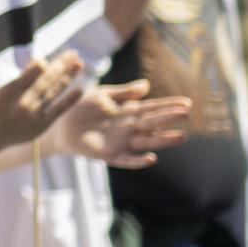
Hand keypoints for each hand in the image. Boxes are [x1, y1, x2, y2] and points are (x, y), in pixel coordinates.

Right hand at [0, 54, 87, 159]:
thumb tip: (41, 60)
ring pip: (55, 92)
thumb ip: (20, 77)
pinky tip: (81, 89)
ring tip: (79, 64)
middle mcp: (23, 103)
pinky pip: (59, 110)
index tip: (50, 57)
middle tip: (73, 53)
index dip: (42, 64)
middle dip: (62, 65)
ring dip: (69, 77)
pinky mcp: (41, 126)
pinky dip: (70, 99)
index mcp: (10, 91)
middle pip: (47, 80)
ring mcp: (34, 115)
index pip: (32, 72)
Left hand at [49, 80, 189, 168]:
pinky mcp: (110, 154)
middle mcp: (129, 128)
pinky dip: (138, 160)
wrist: (60, 124)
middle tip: (187, 114)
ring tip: (181, 136)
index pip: (153, 108)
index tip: (187, 103)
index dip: (169, 105)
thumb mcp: (104, 95)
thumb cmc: (83, 107)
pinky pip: (126, 160)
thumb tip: (147, 85)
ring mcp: (121, 142)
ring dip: (163, 139)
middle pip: (153, 122)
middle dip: (169, 118)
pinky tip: (151, 158)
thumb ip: (124, 93)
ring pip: (146, 141)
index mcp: (129, 112)